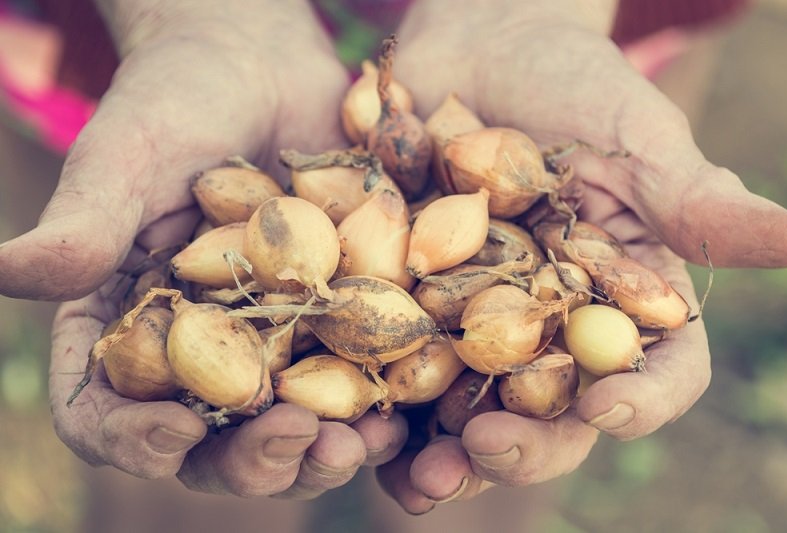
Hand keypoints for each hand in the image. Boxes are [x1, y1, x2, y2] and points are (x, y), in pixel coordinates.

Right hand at [1, 0, 406, 497]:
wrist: (262, 64)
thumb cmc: (175, 99)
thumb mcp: (126, 155)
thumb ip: (85, 222)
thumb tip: (8, 271)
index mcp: (128, 325)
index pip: (105, 410)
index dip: (131, 439)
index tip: (177, 433)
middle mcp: (199, 349)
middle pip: (210, 441)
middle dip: (253, 458)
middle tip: (299, 444)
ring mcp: (270, 340)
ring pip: (288, 426)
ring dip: (322, 450)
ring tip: (359, 442)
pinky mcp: (331, 318)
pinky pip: (353, 378)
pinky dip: (376, 403)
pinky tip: (403, 407)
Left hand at [377, 0, 786, 512]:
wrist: (471, 48)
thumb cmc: (566, 81)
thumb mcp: (631, 131)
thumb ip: (691, 195)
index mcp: (624, 296)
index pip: (658, 366)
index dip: (645, 398)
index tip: (614, 408)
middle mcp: (553, 326)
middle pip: (556, 411)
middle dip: (529, 444)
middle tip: (489, 453)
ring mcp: (476, 323)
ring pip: (474, 413)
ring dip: (447, 458)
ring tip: (418, 481)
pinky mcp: (407, 308)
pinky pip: (396, 373)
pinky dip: (380, 411)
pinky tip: (357, 434)